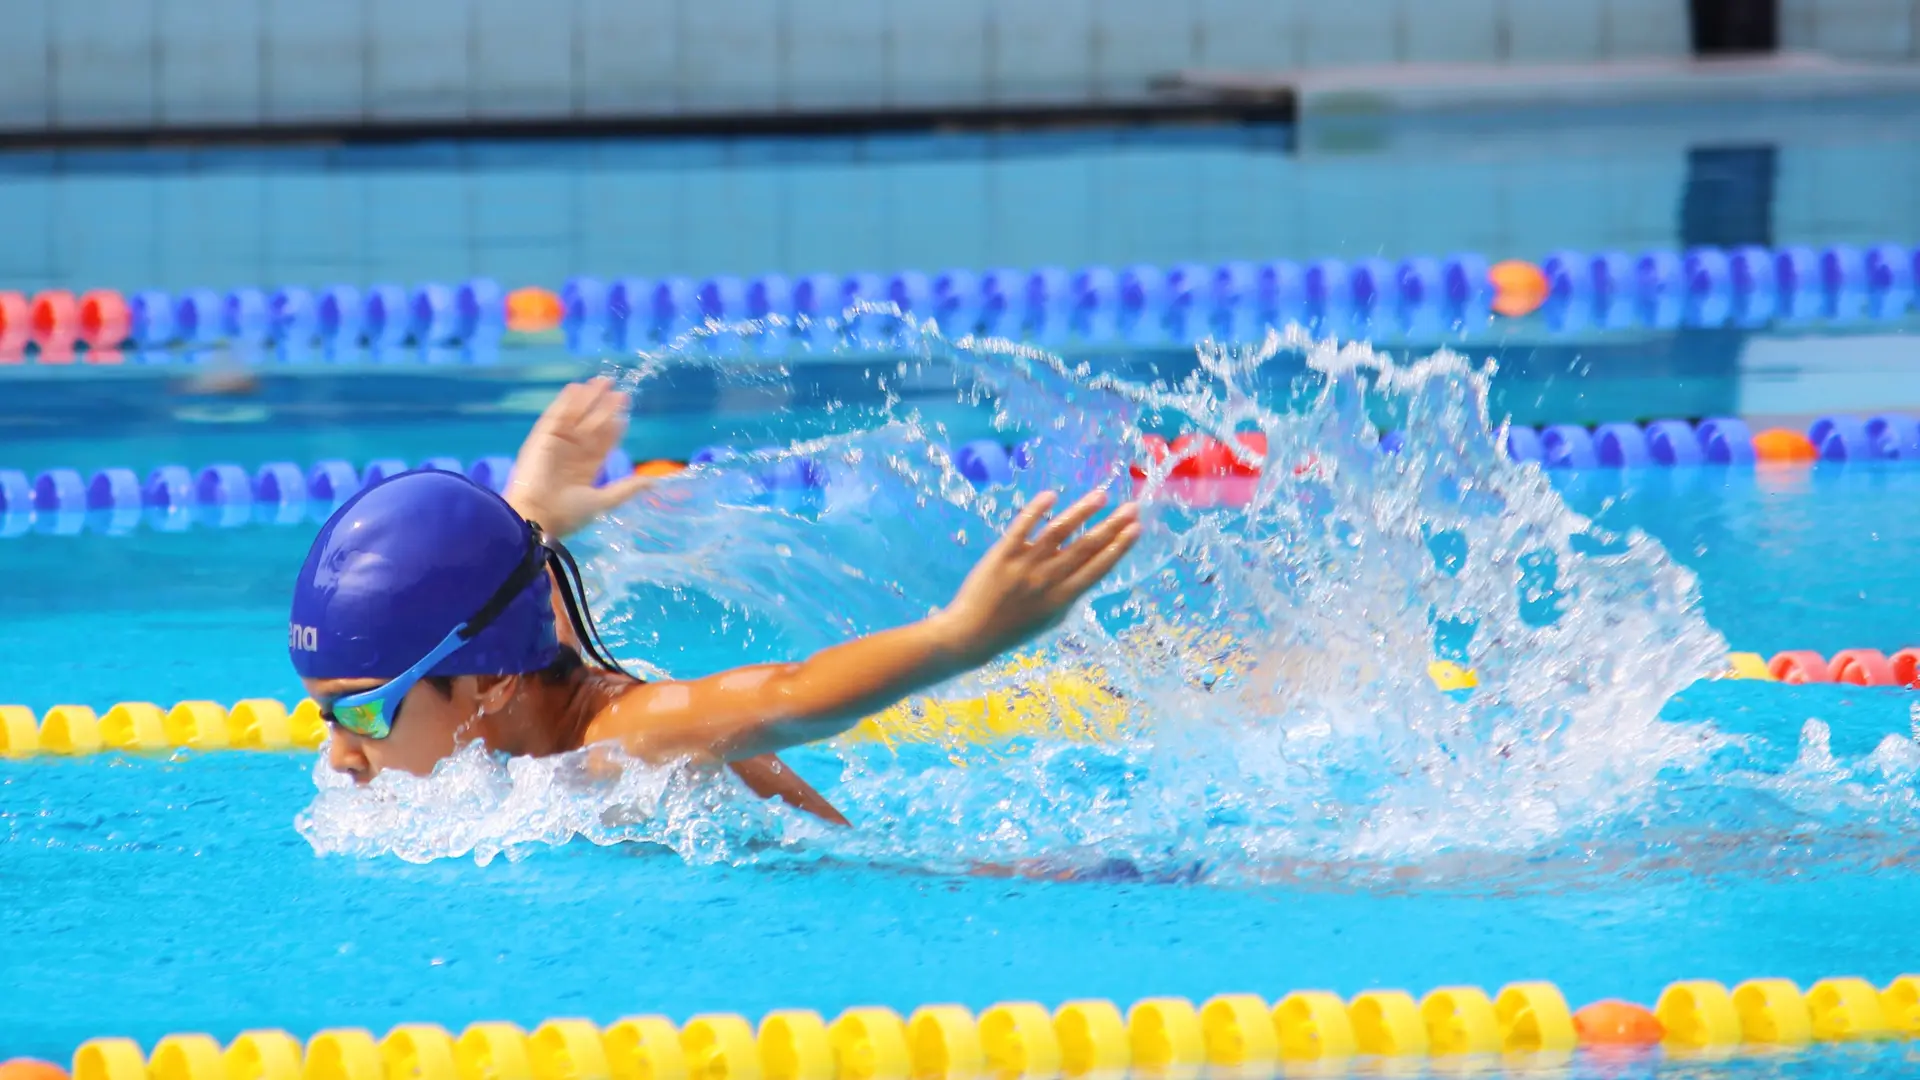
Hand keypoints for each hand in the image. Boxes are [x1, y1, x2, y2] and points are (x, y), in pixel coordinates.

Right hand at [505, 377, 654, 537]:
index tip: (625, 410)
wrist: (538, 515)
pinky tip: (576, 388)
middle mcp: (572, 454)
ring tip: (602, 382)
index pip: (603, 441)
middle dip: (604, 408)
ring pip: (576, 417)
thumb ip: (626, 488)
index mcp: (585, 469)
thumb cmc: (569, 512)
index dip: (614, 425)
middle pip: (591, 425)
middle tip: (618, 391)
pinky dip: (564, 402)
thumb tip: (654, 482)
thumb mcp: (604, 501)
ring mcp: (557, 444)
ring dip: (587, 400)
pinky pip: (555, 416)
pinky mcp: (542, 438)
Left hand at [933, 489, 1140, 664]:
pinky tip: (1052, 494)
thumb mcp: (1050, 619)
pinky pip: (1022, 527)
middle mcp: (1048, 579)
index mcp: (1063, 598)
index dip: (1119, 547)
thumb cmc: (1012, 629)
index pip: (1098, 568)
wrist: (971, 634)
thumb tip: (1086, 571)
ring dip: (1082, 512)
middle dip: (1112, 526)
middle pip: (1086, 547)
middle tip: (1132, 508)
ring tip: (1101, 496)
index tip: (1136, 529)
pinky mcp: (1002, 554)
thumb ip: (1068, 595)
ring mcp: (1025, 565)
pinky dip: (1037, 509)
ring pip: (1059, 532)